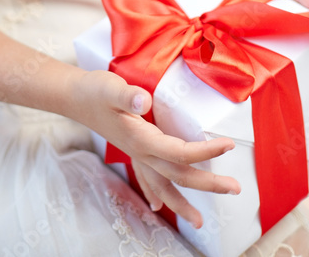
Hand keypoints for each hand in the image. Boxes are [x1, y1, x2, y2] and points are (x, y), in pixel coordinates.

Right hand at [69, 69, 239, 228]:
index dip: (205, 151)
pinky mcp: (133, 151)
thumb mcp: (110, 88)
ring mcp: (136, 155)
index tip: (228, 145)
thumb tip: (143, 102)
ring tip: (198, 221)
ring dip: (181, 203)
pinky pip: (147, 179)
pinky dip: (155, 194)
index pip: (180, 152)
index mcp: (141, 139)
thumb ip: (127, 96)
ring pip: (163, 185)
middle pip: (178, 175)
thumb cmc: (95, 91)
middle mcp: (141, 153)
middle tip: (235, 189)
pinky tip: (157, 207)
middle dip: (207, 184)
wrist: (73, 98)